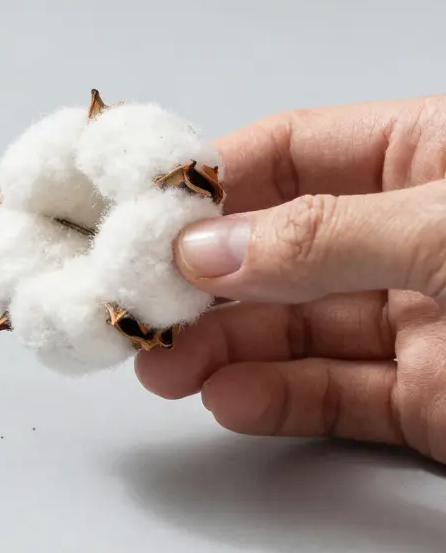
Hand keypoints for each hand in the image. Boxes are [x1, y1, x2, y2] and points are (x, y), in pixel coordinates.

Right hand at [136, 95, 445, 459]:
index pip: (292, 152)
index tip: (137, 216)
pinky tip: (229, 398)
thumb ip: (322, 237)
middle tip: (137, 308)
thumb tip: (207, 250)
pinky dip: (276, 399)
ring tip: (163, 368)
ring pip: (294, 329)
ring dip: (221, 349)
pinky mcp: (430, 400)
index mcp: (430, 157)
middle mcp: (412, 235)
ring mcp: (424, 319)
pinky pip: (335, 394)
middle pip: (276, 250)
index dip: (213, 181)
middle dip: (200, 282)